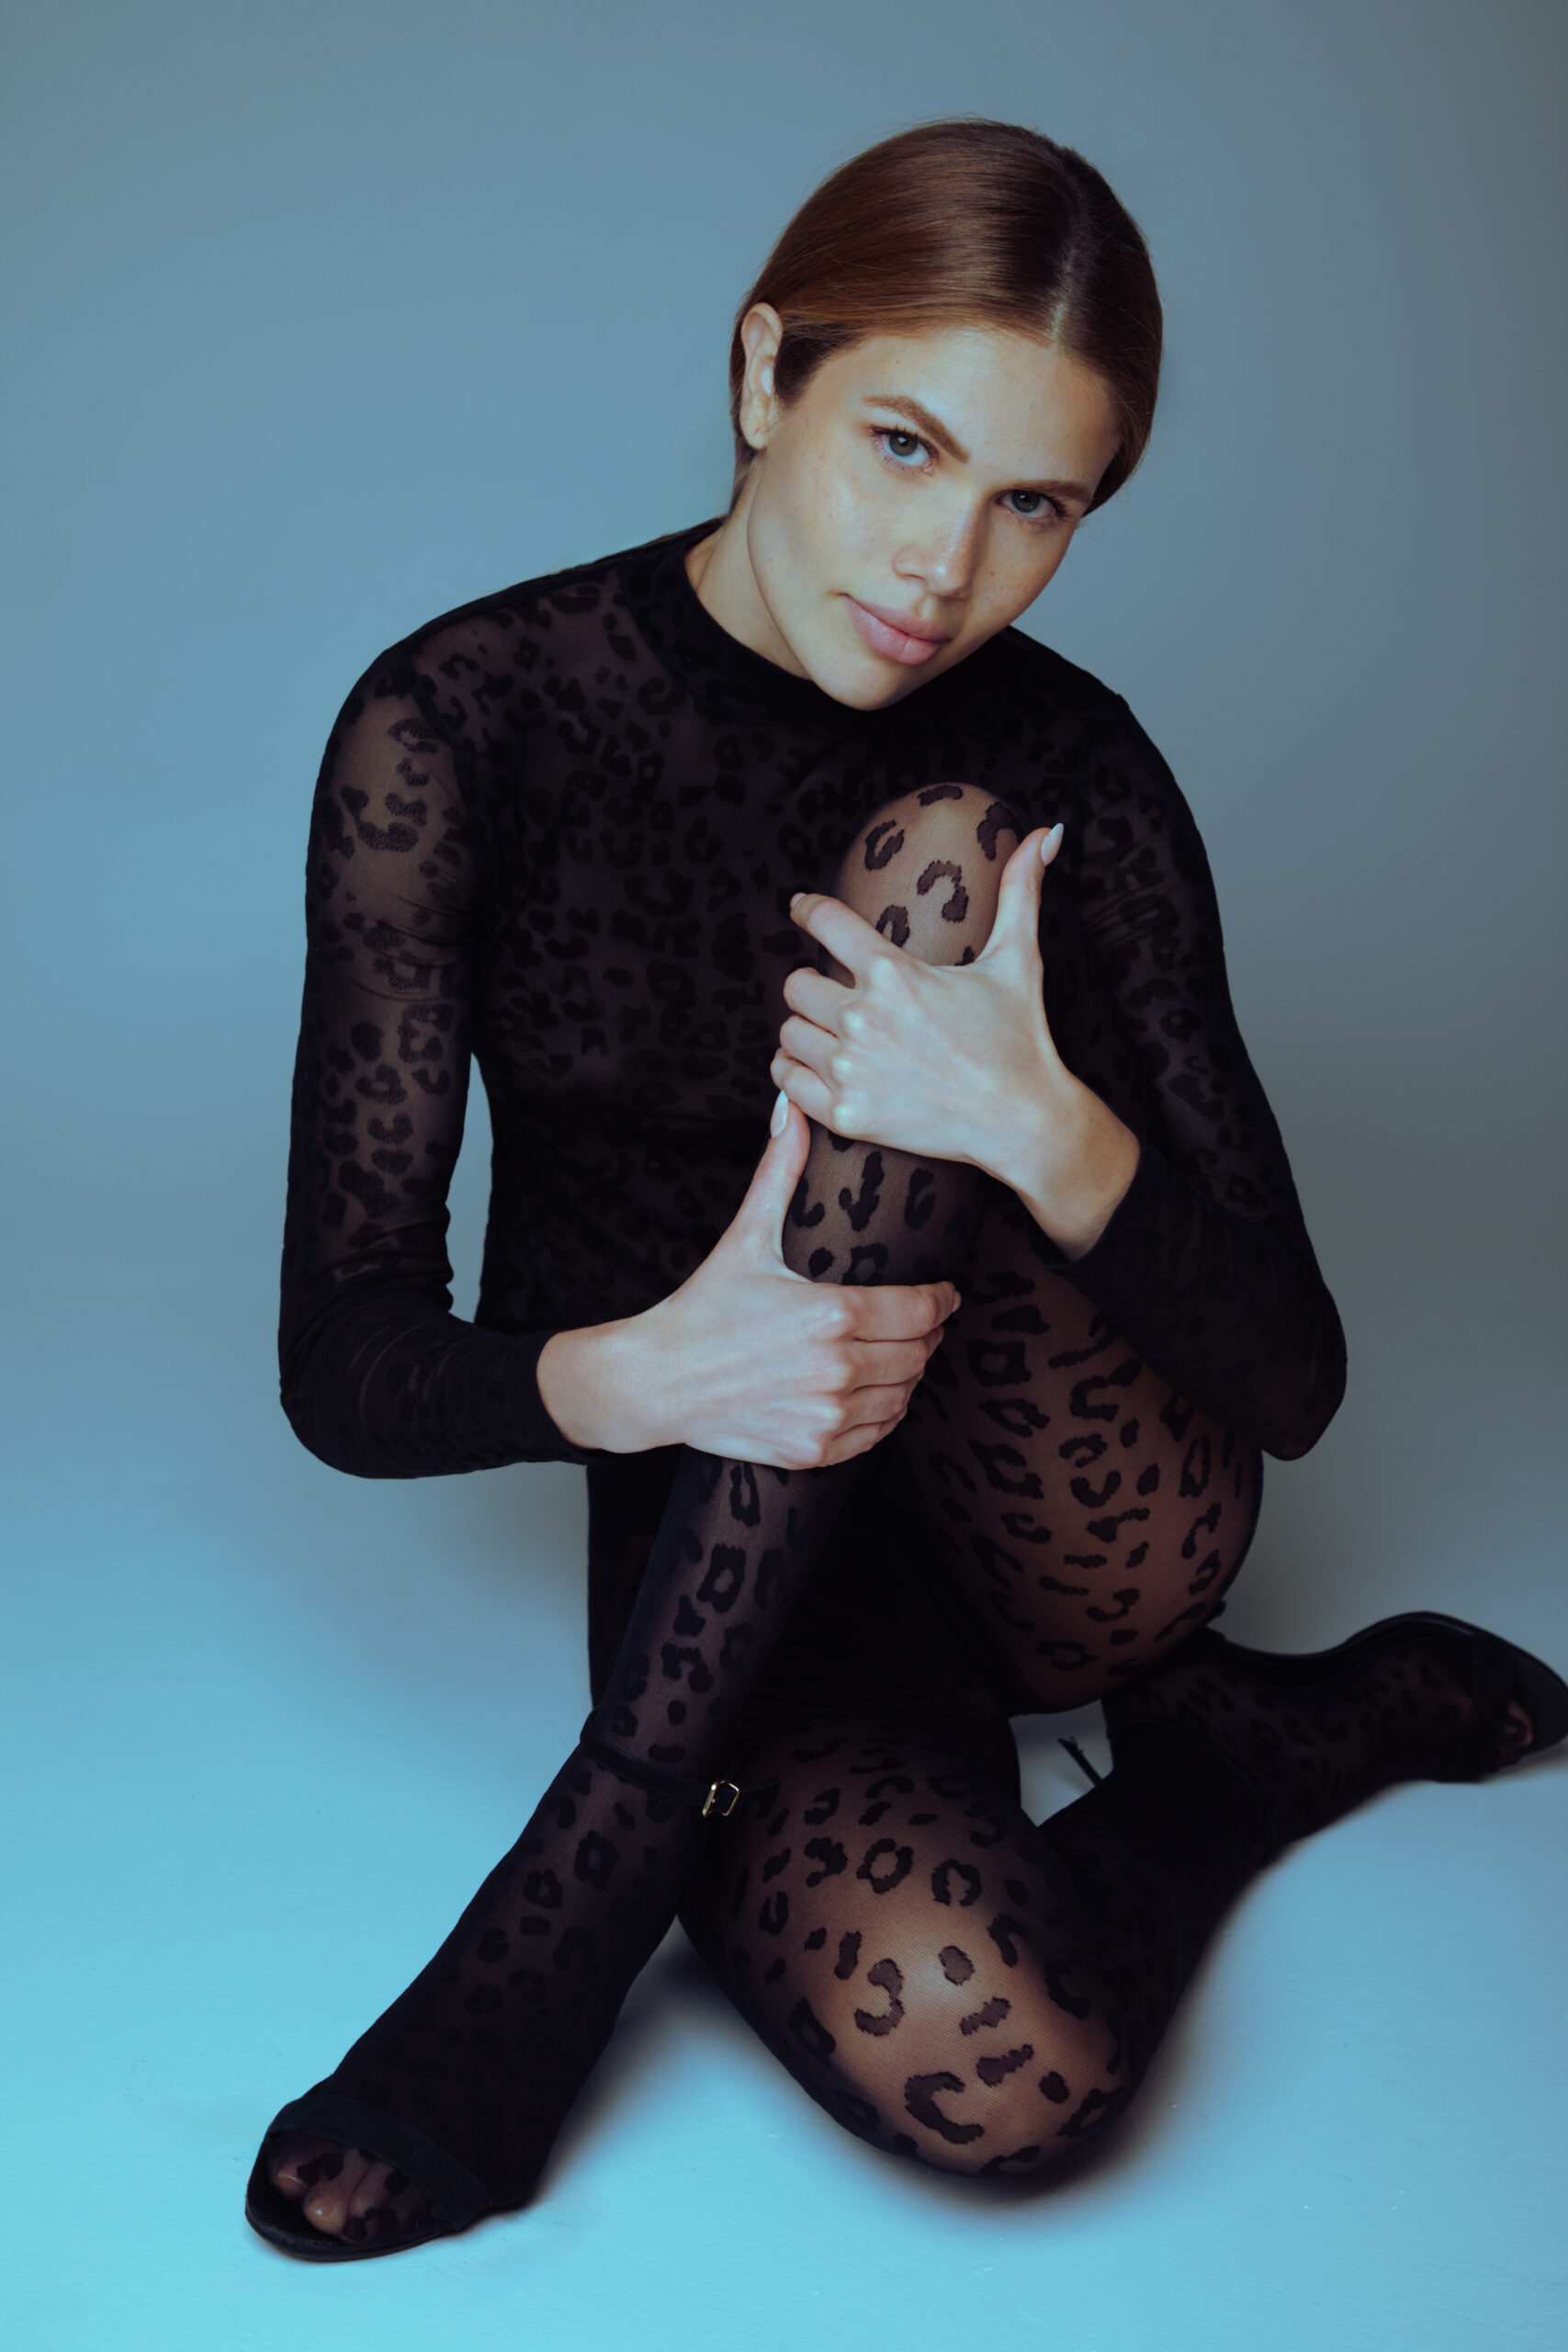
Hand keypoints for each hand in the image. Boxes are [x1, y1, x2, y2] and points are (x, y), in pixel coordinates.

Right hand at [536, 1098, 959, 1464]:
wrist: (655, 1382)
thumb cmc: (701, 1309)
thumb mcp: (745, 1238)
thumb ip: (779, 1172)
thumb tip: (789, 1110)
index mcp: (831, 1315)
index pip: (920, 1310)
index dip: (942, 1301)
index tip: (945, 1294)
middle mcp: (836, 1369)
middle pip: (918, 1353)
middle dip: (927, 1335)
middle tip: (924, 1321)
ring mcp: (827, 1415)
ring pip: (903, 1396)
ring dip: (909, 1375)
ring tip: (901, 1354)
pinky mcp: (814, 1450)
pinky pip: (875, 1434)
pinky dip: (883, 1414)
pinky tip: (874, 1392)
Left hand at [772, 824, 1138, 1257]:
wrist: (1022, 1119)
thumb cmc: (1020, 1038)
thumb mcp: (1018, 959)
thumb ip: (1021, 891)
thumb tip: (1048, 832)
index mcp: (894, 973)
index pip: (825, 921)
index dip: (807, 909)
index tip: (800, 907)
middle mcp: (864, 1018)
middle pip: (795, 983)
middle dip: (812, 983)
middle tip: (833, 992)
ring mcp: (851, 1069)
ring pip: (788, 1033)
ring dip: (805, 1029)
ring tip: (831, 1033)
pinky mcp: (846, 1113)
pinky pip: (786, 1081)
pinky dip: (795, 1072)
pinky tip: (819, 1068)